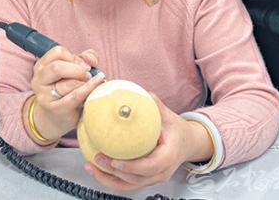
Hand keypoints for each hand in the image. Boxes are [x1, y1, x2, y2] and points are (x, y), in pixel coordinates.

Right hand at [29, 47, 104, 140]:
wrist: (57, 118)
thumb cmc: (68, 90)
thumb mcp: (73, 71)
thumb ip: (84, 59)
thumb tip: (89, 58)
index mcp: (41, 66)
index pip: (57, 52)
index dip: (74, 57)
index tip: (84, 65)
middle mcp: (38, 79)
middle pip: (57, 67)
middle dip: (78, 69)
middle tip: (89, 74)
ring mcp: (44, 95)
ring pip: (66, 83)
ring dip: (84, 82)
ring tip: (91, 84)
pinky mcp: (54, 109)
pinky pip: (74, 97)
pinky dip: (88, 89)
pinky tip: (96, 85)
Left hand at [83, 93, 209, 191]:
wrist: (188, 143)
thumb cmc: (177, 130)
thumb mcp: (168, 116)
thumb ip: (154, 105)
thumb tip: (138, 92)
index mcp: (168, 157)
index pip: (150, 167)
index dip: (132, 167)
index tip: (115, 162)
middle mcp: (161, 172)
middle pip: (137, 180)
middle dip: (114, 173)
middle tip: (97, 158)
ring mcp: (153, 178)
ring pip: (130, 185)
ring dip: (109, 179)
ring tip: (91, 167)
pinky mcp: (146, 179)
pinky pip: (127, 184)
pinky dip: (112, 180)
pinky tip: (97, 170)